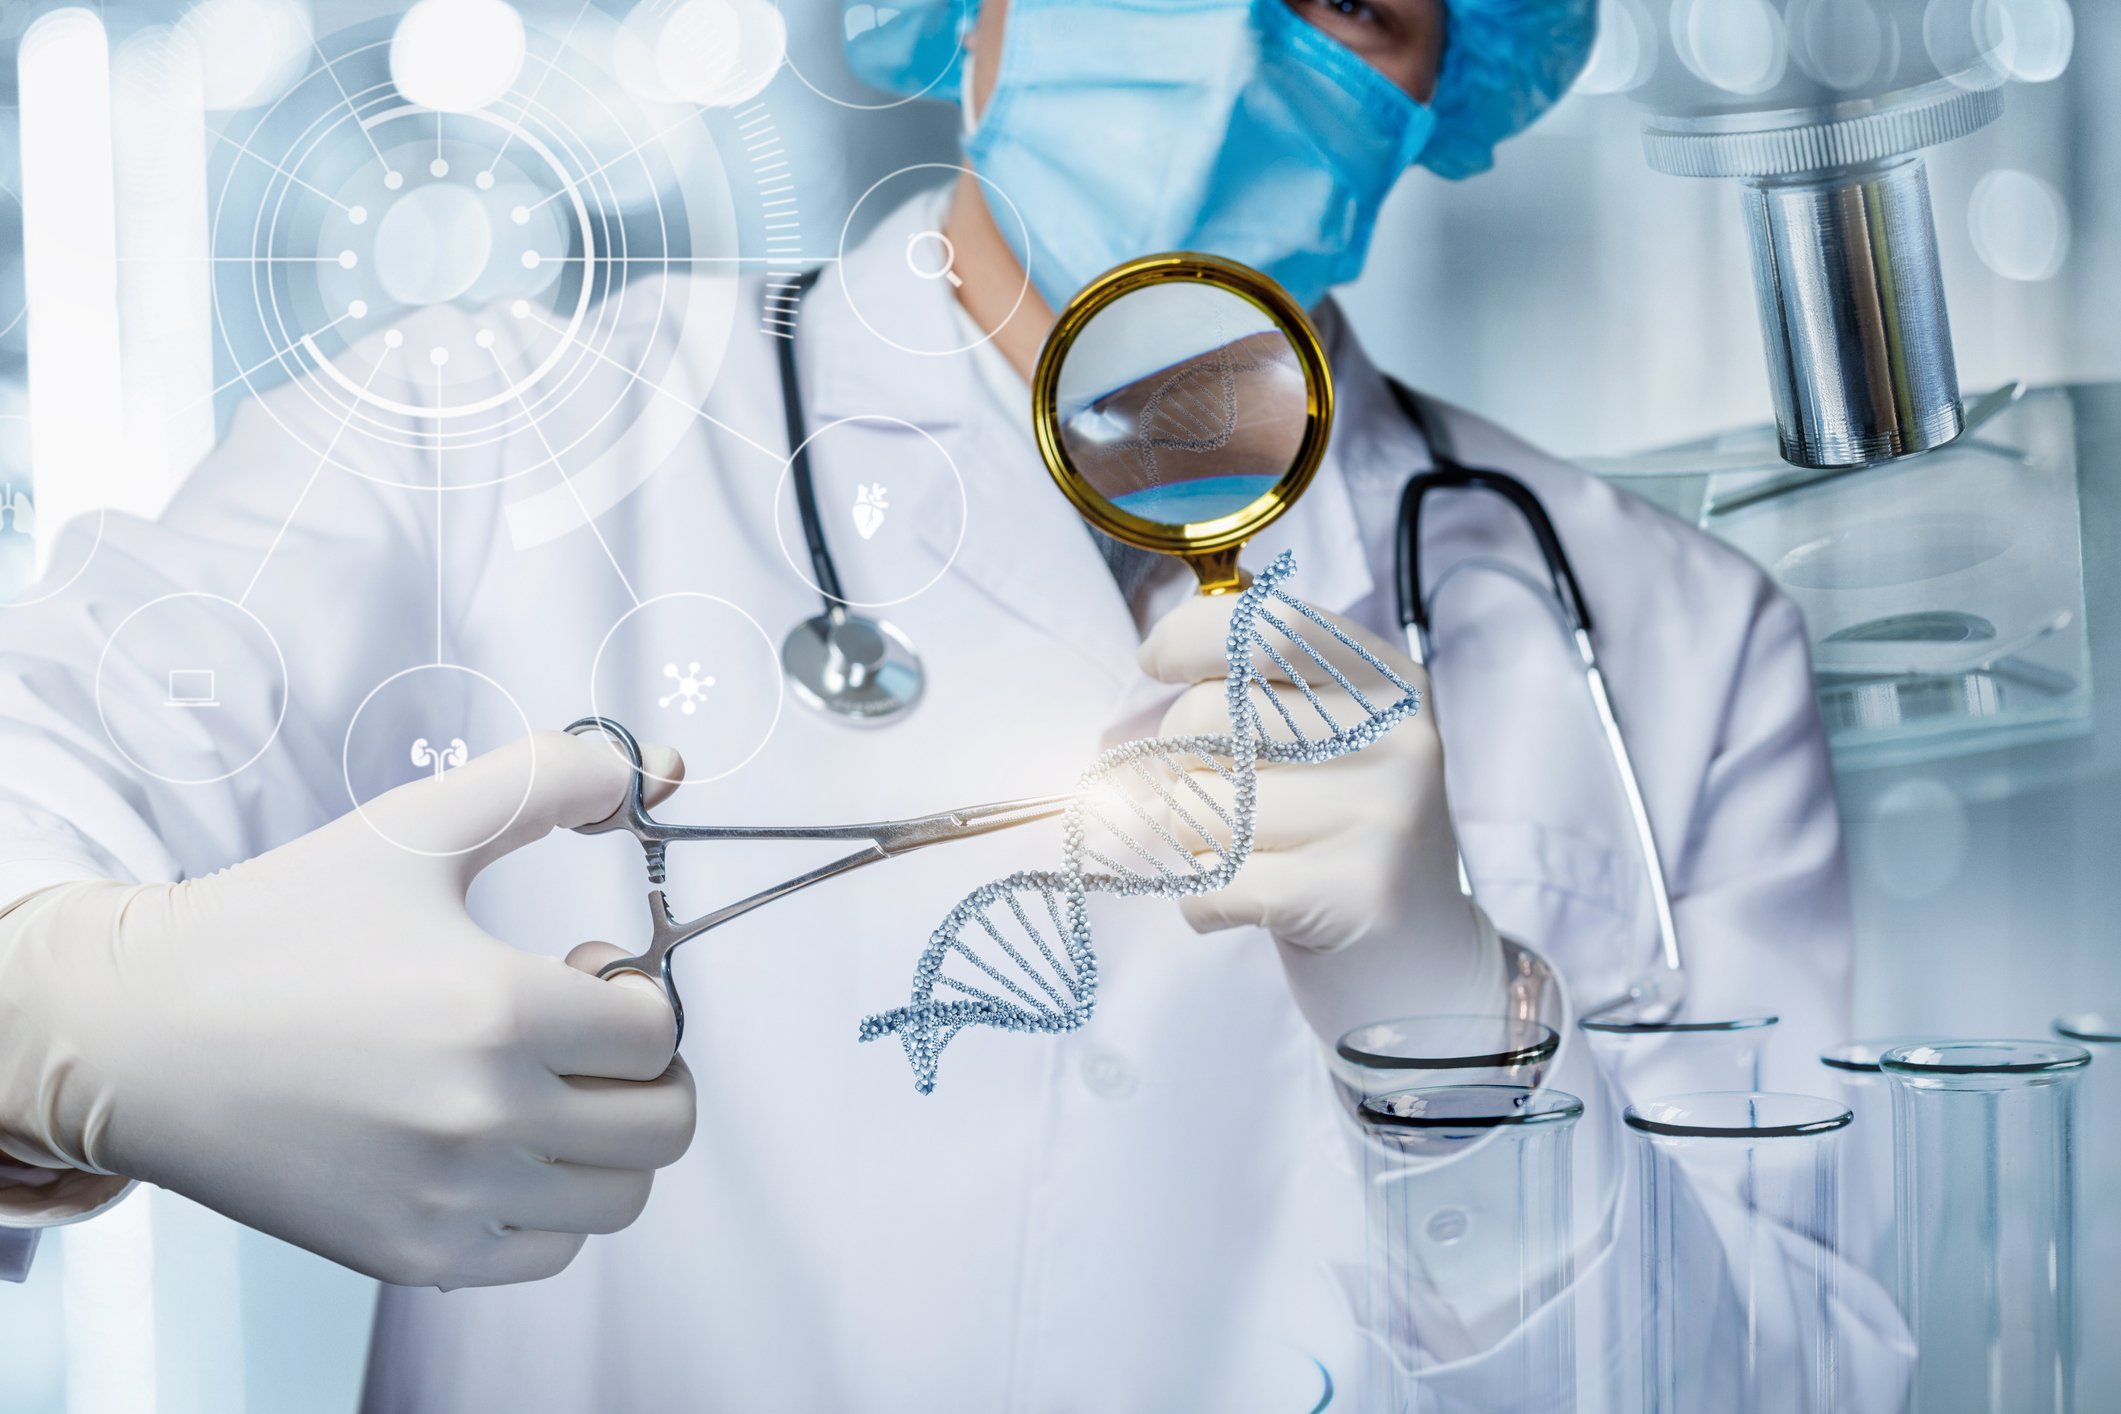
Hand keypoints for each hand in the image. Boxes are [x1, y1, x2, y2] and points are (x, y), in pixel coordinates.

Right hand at [0, 732, 695, 1289]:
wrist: (138, 1034)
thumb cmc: (272, 929)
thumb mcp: (415, 827)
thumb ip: (549, 778)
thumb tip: (656, 769)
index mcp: (497, 1011)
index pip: (657, 1030)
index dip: (639, 992)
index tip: (587, 969)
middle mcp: (481, 1119)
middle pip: (665, 1124)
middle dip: (648, 1071)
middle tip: (585, 1031)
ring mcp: (447, 1198)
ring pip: (622, 1197)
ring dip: (610, 1139)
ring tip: (543, 1084)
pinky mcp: (410, 1254)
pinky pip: (551, 1250)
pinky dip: (552, 1202)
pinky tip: (498, 1141)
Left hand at [1138, 594, 1501, 1038]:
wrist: (1418, 967)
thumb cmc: (1336, 843)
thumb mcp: (1318, 749)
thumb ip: (1243, 697)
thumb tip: (1131, 703)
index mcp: (1388, 684)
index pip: (1265, 625)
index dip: (1186, 637)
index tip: (1154, 663)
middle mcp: (1398, 737)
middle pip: (1209, 716)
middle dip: (1170, 763)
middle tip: (1196, 801)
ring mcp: (1385, 813)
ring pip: (1204, 804)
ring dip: (1187, 842)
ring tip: (1234, 858)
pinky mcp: (1358, 891)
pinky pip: (1214, 880)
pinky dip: (1199, 901)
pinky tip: (1236, 905)